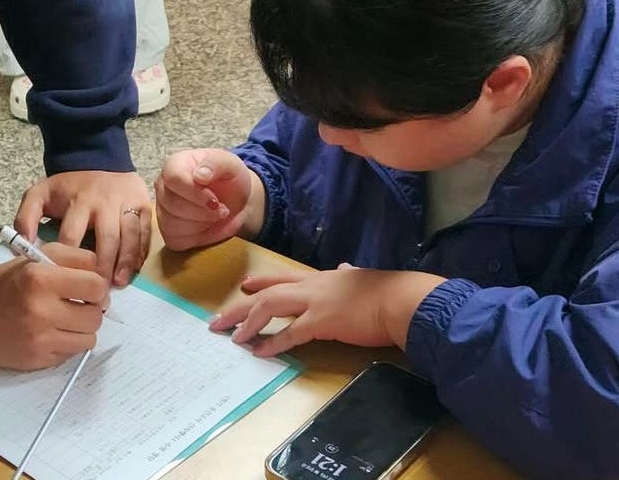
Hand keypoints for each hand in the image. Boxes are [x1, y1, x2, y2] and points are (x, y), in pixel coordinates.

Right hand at [0, 242, 107, 369]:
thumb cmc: (10, 280)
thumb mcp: (40, 256)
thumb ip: (76, 259)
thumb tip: (104, 282)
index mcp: (42, 279)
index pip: (96, 286)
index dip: (97, 288)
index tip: (89, 289)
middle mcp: (41, 310)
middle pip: (95, 317)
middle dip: (92, 310)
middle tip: (78, 305)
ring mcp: (39, 339)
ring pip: (88, 339)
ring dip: (82, 330)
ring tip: (66, 320)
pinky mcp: (36, 360)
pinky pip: (71, 355)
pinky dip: (67, 344)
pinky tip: (52, 334)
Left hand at [15, 170, 151, 286]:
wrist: (98, 158)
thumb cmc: (68, 186)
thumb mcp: (39, 194)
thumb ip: (26, 217)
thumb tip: (21, 244)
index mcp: (78, 202)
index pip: (73, 236)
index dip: (69, 261)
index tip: (66, 282)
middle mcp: (105, 203)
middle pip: (106, 238)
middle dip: (102, 266)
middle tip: (98, 291)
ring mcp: (126, 203)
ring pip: (130, 235)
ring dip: (125, 262)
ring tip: (118, 283)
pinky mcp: (143, 205)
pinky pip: (145, 231)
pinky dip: (141, 251)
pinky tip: (134, 269)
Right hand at [155, 149, 262, 251]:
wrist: (235, 200)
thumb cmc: (229, 178)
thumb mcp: (230, 164)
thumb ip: (215, 163)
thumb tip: (199, 175)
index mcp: (174, 164)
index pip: (174, 178)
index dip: (195, 193)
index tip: (215, 201)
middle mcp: (162, 186)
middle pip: (173, 204)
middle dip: (203, 211)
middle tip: (221, 208)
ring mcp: (162, 209)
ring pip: (172, 224)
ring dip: (201, 223)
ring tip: (215, 215)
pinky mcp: (167, 231)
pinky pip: (174, 239)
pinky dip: (195, 237)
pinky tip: (205, 226)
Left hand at [209, 265, 447, 357]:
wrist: (400, 300)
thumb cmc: (385, 291)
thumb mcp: (360, 277)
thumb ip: (349, 273)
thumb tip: (345, 267)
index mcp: (322, 277)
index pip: (283, 277)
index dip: (261, 281)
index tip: (244, 285)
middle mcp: (312, 286)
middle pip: (267, 293)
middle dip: (240, 306)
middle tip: (219, 320)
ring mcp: (316, 303)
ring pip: (270, 307)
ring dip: (248, 322)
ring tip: (232, 337)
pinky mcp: (323, 322)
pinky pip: (290, 333)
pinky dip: (273, 342)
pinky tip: (259, 351)